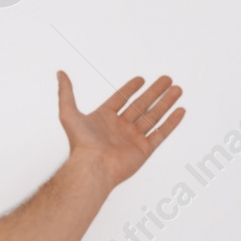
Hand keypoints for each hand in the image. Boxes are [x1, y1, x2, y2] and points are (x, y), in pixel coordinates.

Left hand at [55, 70, 184, 188]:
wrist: (93, 166)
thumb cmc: (81, 143)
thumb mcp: (68, 113)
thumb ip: (66, 92)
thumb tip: (60, 74)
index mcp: (104, 119)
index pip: (121, 99)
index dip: (130, 88)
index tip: (141, 79)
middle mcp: (120, 128)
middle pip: (141, 105)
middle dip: (155, 91)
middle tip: (167, 79)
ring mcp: (133, 139)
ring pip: (153, 116)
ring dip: (166, 102)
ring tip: (177, 89)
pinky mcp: (144, 150)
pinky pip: (161, 133)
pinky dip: (171, 122)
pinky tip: (180, 110)